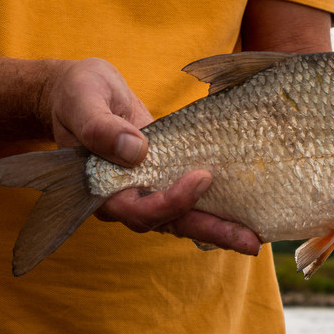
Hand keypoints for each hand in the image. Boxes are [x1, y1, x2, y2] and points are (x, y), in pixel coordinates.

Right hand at [43, 58, 261, 254]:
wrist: (82, 92)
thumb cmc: (78, 94)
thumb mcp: (83, 101)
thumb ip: (99, 127)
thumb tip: (135, 150)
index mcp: (102, 187)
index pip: (139, 208)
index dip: (172, 201)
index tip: (202, 177)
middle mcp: (127, 197)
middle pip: (171, 223)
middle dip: (212, 231)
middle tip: (250, 241)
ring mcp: (148, 190)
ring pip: (184, 218)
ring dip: (220, 228)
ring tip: (255, 238)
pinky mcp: (165, 178)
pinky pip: (192, 200)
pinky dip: (217, 209)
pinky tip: (245, 216)